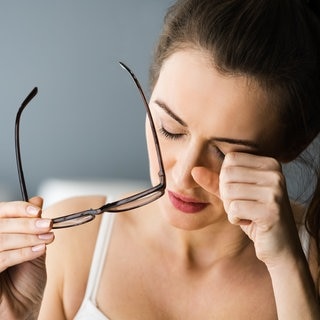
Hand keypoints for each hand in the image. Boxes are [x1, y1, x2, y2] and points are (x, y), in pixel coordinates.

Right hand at [0, 197, 53, 318]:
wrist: (23, 312)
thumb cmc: (25, 282)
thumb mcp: (34, 248)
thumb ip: (33, 226)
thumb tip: (38, 201)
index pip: (0, 212)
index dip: (17, 208)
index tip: (38, 210)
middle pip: (0, 224)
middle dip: (26, 223)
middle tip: (47, 224)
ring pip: (1, 239)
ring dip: (28, 237)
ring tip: (47, 238)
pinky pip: (1, 258)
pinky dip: (23, 252)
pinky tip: (39, 250)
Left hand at [192, 152, 302, 266]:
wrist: (281, 248)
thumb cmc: (255, 217)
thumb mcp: (234, 195)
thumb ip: (215, 181)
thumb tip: (194, 170)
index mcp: (269, 163)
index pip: (230, 160)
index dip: (226, 180)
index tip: (241, 194)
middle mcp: (275, 173)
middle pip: (227, 174)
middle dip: (227, 195)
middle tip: (244, 207)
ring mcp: (275, 191)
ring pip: (228, 191)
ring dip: (231, 208)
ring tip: (248, 215)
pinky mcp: (271, 210)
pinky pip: (234, 209)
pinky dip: (235, 219)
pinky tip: (251, 223)